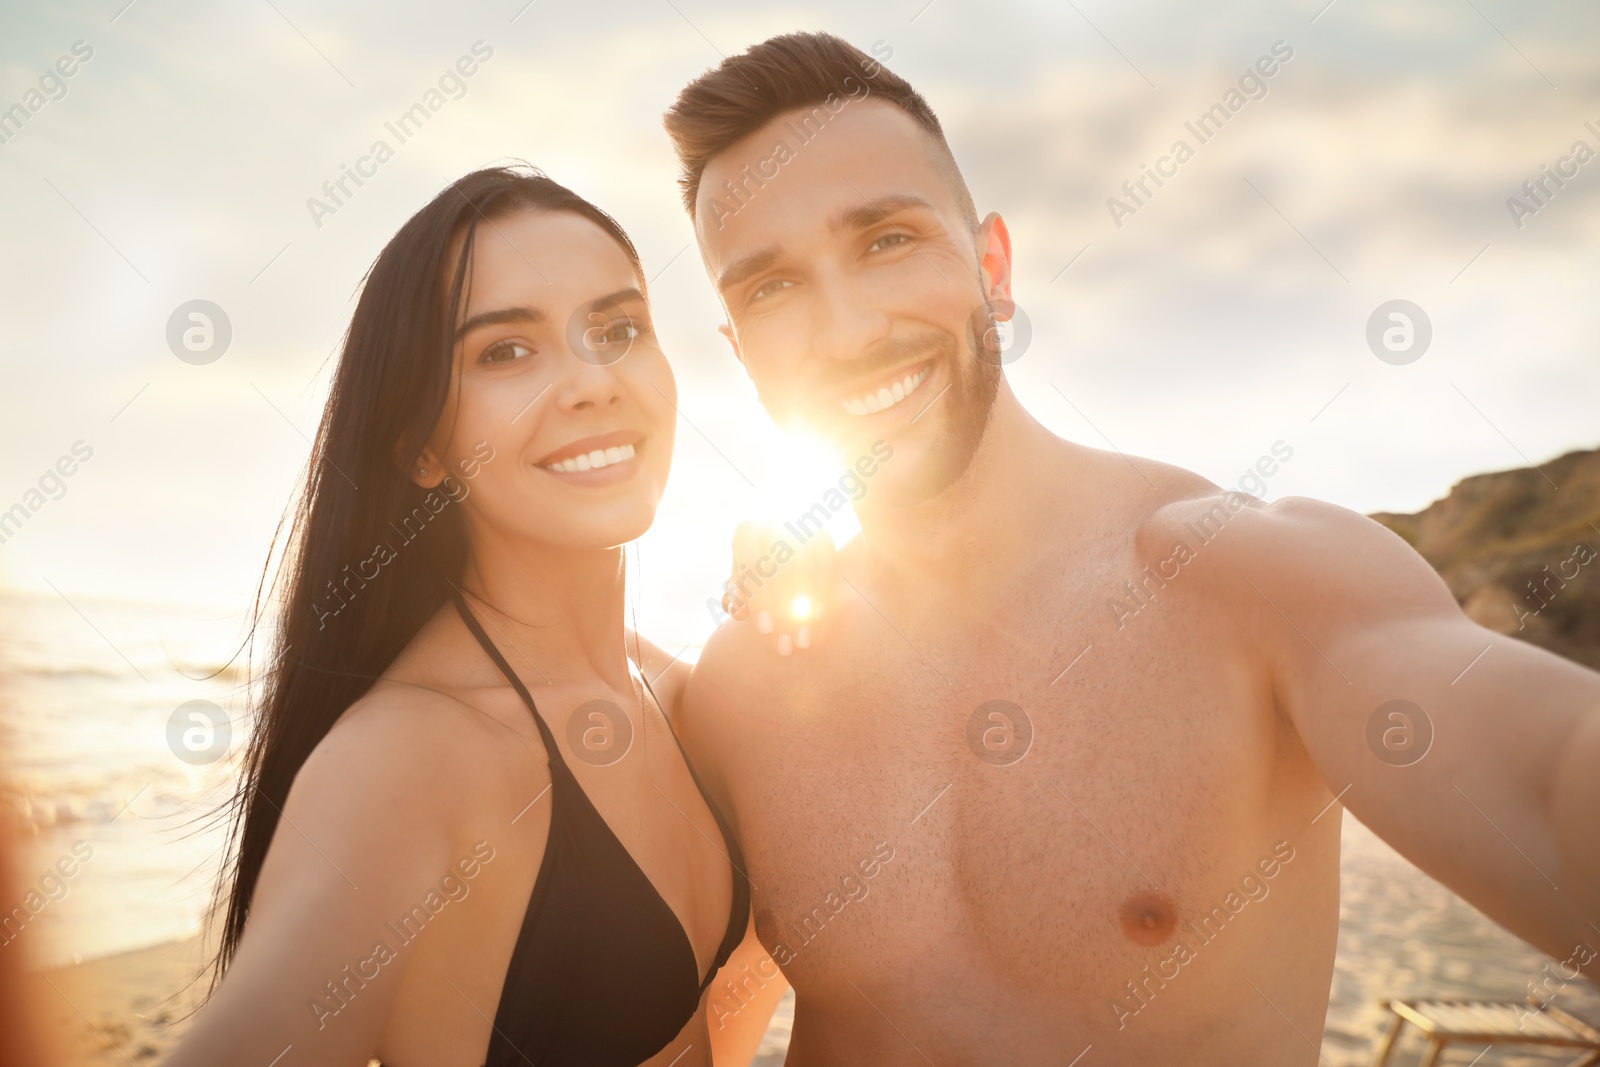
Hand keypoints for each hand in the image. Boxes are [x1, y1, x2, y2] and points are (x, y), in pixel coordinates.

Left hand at [721, 520, 835, 654]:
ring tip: (803, 642)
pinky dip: (824, 595)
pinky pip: (827, 565)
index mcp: (746, 533)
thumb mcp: (739, 588)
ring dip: (808, 609)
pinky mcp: (822, 537)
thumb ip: (737, 598)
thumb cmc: (751, 580)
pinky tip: (819, 621)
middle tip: (785, 646)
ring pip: (808, 568)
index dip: (759, 598)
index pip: (753, 565)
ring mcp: (798, 528)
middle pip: (782, 569)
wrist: (775, 559)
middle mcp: (772, 525)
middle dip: (785, 612)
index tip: (765, 629)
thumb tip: (737, 609)